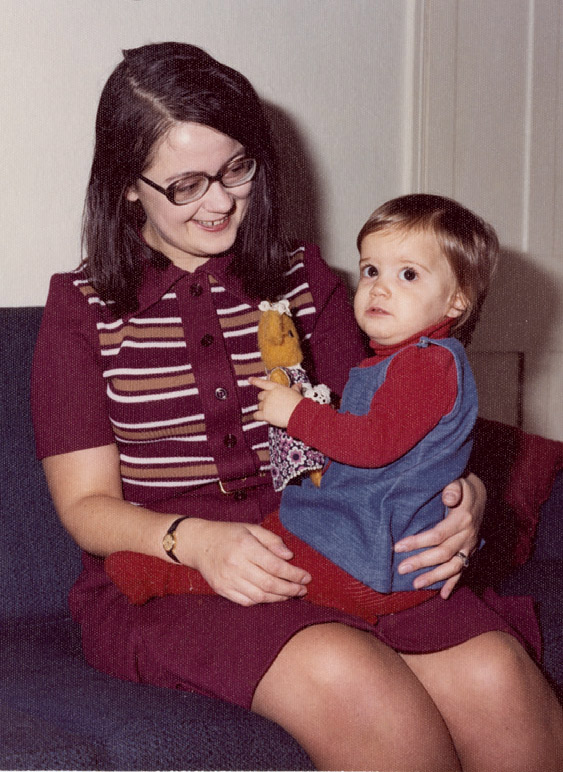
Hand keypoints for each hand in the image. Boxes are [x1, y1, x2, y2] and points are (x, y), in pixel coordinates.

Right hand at [181, 518, 311, 605]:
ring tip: (291, 594)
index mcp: (245, 546)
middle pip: (269, 583)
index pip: (275, 565)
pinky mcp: (222, 590)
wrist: (199, 544)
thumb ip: (271, 540)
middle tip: (303, 590)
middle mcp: (236, 564)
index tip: (306, 577)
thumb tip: (289, 556)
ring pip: (259, 596)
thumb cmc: (228, 534)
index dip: (294, 574)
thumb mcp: (251, 528)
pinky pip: (246, 601)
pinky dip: (262, 601)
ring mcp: (228, 579)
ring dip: (279, 598)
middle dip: (290, 589)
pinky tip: (271, 596)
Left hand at [249, 377, 302, 427]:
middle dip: (264, 399)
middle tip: (271, 403)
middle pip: (260, 396)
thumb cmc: (298, 403)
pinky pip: (256, 415)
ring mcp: (266, 404)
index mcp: (276, 388)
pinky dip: (258, 416)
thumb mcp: (296, 393)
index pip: (263, 383)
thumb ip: (295, 388)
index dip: (255, 381)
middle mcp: (269, 395)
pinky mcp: (265, 414)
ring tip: (272, 412)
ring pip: (259, 406)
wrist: (298, 414)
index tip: (249, 379)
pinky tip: (261, 417)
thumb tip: (298, 385)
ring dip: (263, 408)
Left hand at [394, 473, 485, 597]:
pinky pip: (463, 570)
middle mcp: (468, 536)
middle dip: (421, 562)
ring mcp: (470, 546)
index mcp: (462, 519)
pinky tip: (443, 595)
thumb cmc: (464, 485)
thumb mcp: (459, 481)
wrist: (482, 493)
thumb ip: (453, 488)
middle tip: (401, 569)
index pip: (438, 535)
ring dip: (434, 577)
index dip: (418, 542)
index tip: (398, 547)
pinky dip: (453, 583)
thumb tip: (448, 497)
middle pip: (443, 553)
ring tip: (415, 585)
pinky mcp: (471, 551)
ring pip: (453, 566)